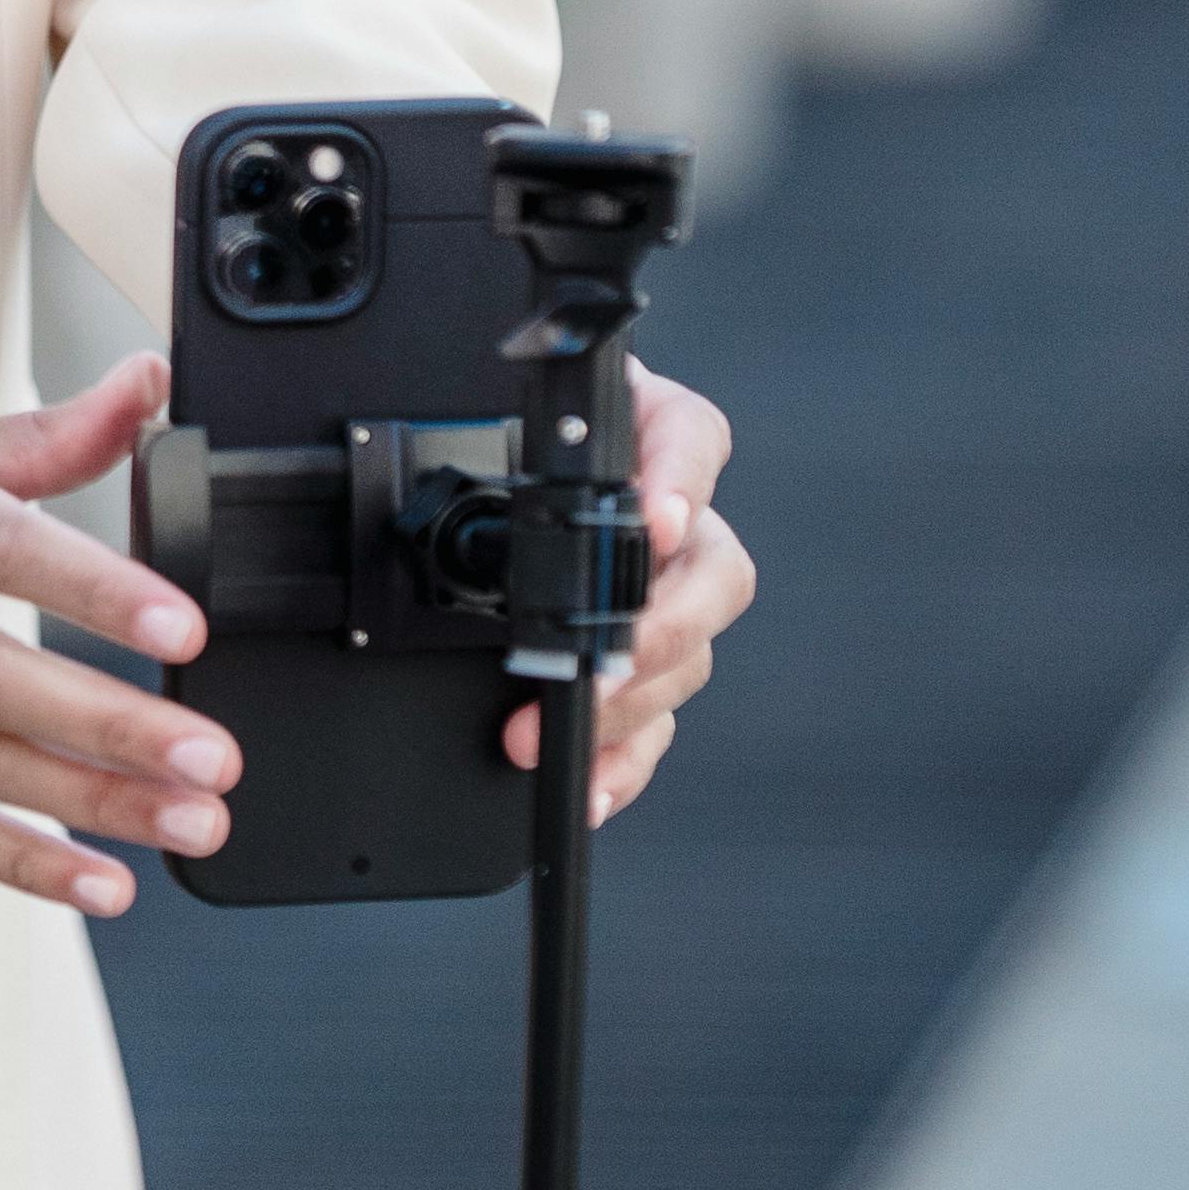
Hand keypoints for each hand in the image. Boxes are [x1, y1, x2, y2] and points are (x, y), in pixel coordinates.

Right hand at [0, 358, 226, 914]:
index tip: (181, 626)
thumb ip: (36, 437)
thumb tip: (145, 388)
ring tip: (189, 821)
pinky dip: (12, 859)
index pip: (3, 545)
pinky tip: (97, 882)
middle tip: (213, 762)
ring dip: (90, 803)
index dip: (94, 590)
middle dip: (114, 729)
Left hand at [502, 360, 755, 822]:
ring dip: (627, 704)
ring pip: (686, 658)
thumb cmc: (495, 427)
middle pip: (712, 573)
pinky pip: (653, 720)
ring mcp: (662, 598)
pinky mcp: (635, 668)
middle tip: (601, 663)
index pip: (692, 436)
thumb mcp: (498, 405)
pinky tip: (588, 783)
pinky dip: (622, 760)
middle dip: (658, 629)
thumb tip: (491, 436)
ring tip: (556, 731)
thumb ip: (506, 412)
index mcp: (645, 432)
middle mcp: (672, 519)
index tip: (658, 520)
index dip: (683, 479)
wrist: (476, 457)